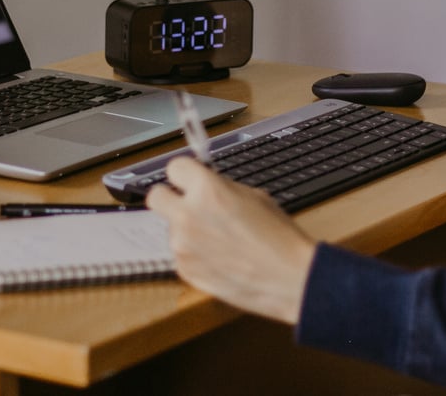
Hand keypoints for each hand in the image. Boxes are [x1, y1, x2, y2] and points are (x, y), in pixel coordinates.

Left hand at [146, 157, 316, 324]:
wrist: (290, 278)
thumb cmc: (279, 237)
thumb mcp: (253, 196)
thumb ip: (220, 188)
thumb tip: (203, 185)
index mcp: (207, 189)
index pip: (174, 167)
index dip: (184, 174)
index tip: (189, 180)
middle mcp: (188, 215)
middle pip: (155, 196)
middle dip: (170, 198)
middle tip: (187, 205)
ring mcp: (183, 246)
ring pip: (170, 228)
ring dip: (187, 230)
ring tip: (219, 240)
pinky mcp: (185, 270)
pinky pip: (180, 254)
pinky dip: (194, 254)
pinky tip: (219, 258)